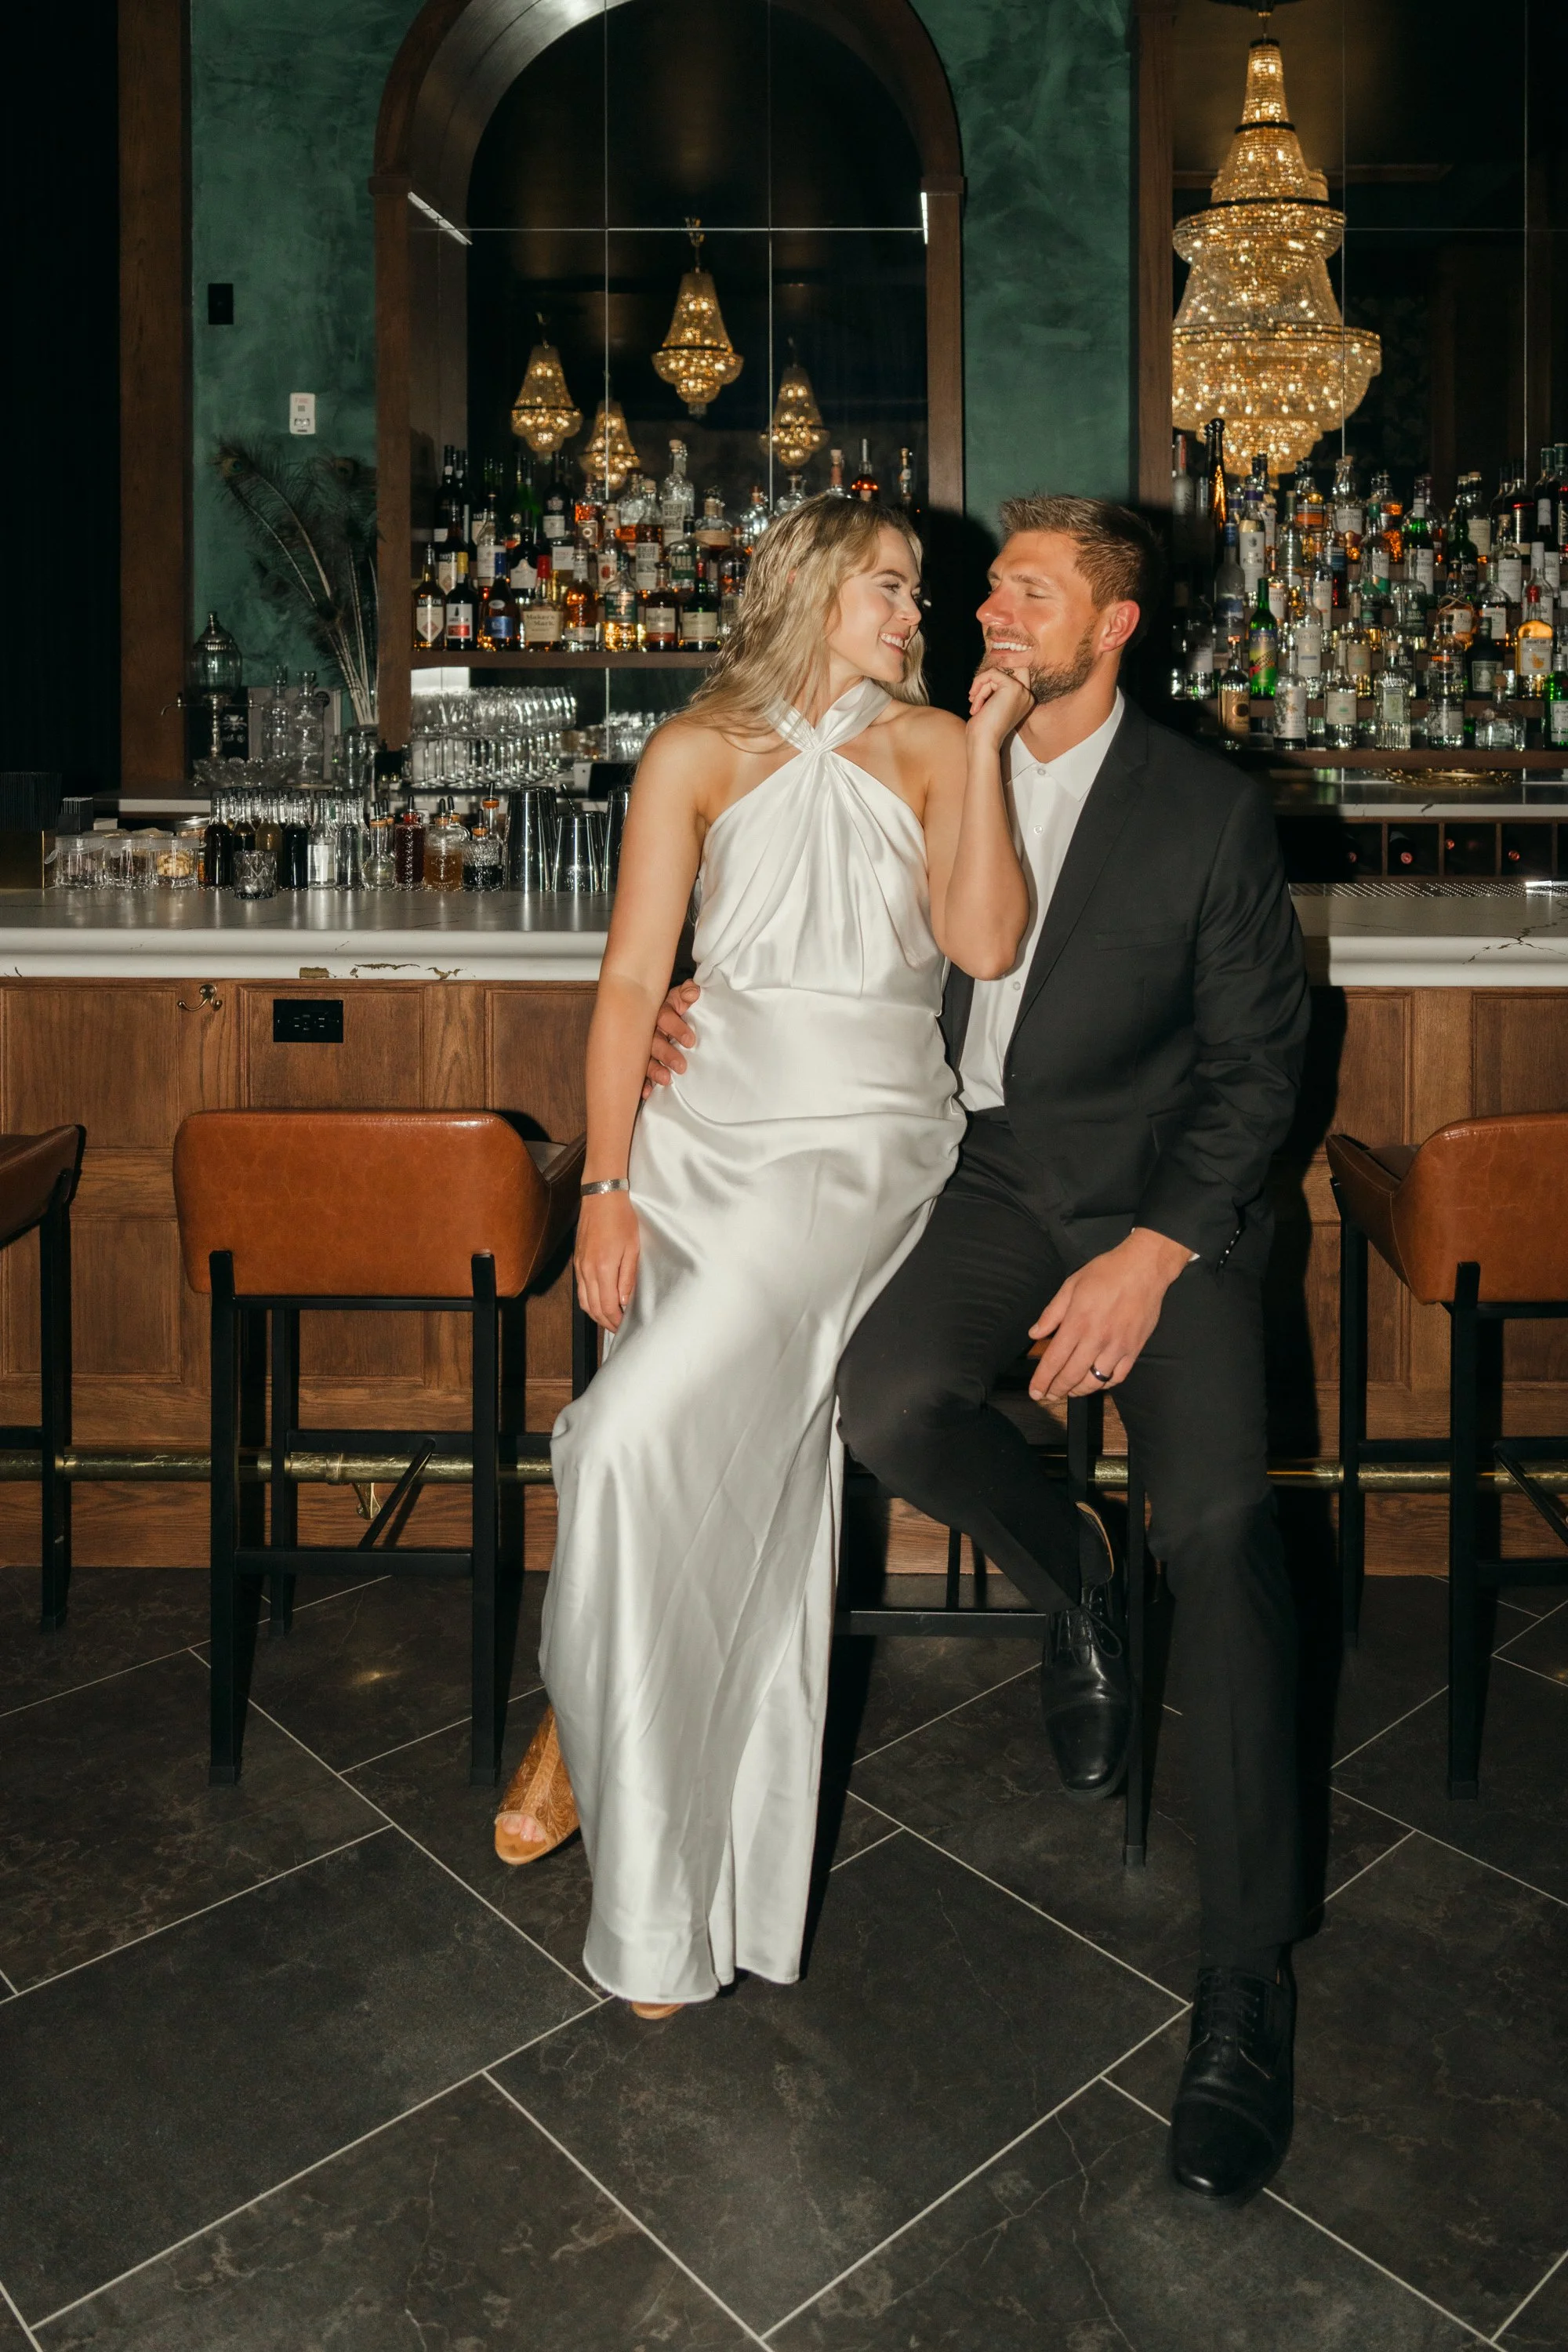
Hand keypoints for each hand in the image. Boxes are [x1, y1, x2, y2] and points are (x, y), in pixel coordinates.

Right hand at [575, 1192, 639, 1331]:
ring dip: (596, 1315)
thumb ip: (627, 1277)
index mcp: (603, 1269)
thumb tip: (624, 1301)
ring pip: (584, 1301)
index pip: (607, 1306)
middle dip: (606, 1322)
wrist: (601, 1197)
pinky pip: (580, 1289)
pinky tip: (599, 1302)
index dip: (616, 1320)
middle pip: (593, 1308)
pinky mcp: (577, 1261)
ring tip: (609, 1319)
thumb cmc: (621, 1219)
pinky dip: (588, 1302)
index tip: (626, 1326)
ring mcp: (580, 1266)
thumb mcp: (632, 1248)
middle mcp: (587, 1271)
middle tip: (619, 1328)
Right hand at [642, 980, 700, 1099]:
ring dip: (654, 1069)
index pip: (665, 1018)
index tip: (690, 1041)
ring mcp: (643, 1047)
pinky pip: (639, 1072)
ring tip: (665, 1079)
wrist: (654, 1010)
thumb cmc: (675, 1008)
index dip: (677, 1028)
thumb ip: (688, 993)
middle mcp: (649, 1030)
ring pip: (645, 1058)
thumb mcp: (681, 998)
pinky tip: (646, 1093)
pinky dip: (643, 1083)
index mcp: (660, 1012)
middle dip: (667, 1054)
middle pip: (654, 1042)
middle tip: (681, 1066)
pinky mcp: (641, 1061)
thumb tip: (693, 992)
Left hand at [966, 664, 1033, 751]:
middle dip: (989, 681)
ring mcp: (1022, 691)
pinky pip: (992, 673)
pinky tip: (974, 700)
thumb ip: (996, 689)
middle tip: (975, 696)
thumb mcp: (993, 705)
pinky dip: (979, 683)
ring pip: (996, 673)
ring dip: (981, 687)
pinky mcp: (1012, 687)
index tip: (981, 694)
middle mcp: (1027, 695)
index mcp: (1026, 701)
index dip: (997, 680)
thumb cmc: (984, 728)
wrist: (984, 742)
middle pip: (1008, 670)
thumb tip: (989, 674)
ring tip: (974, 704)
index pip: (1015, 676)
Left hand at [1028, 1228, 1192, 1400]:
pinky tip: (1095, 1382)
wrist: (1144, 1268)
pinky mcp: (1134, 1349)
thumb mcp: (1071, 1285)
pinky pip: (1118, 1376)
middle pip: (1072, 1376)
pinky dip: (1104, 1384)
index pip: (1054, 1360)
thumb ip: (1052, 1313)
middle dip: (1057, 1390)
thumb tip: (1035, 1334)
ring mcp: (1118, 1346)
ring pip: (1095, 1381)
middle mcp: (1096, 1339)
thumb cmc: (1106, 1272)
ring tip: (1069, 1391)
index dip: (1042, 1380)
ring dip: (1079, 1391)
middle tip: (1048, 1396)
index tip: (1035, 1392)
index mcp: (1077, 1322)